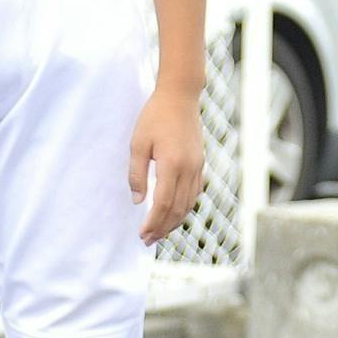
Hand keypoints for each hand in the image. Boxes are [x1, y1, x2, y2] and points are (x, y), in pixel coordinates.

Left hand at [129, 86, 206, 244]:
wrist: (180, 96)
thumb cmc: (155, 117)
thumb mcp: (138, 143)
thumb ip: (137, 174)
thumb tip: (137, 201)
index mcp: (172, 164)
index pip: (162, 203)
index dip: (152, 222)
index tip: (142, 234)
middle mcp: (189, 169)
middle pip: (177, 209)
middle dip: (162, 228)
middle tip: (148, 241)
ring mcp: (197, 166)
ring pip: (188, 204)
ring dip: (174, 221)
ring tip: (160, 232)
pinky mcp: (200, 163)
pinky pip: (195, 193)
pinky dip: (184, 208)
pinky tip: (174, 213)